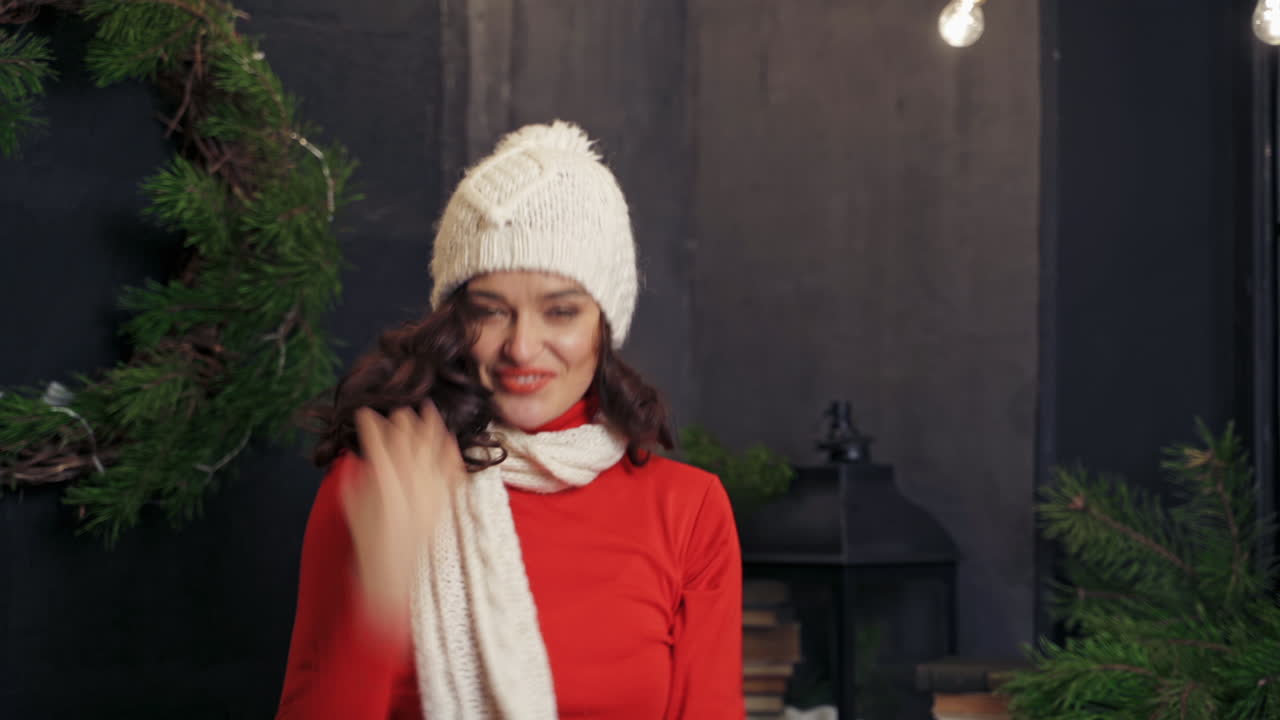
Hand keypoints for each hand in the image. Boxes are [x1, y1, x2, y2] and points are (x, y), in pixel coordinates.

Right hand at [343, 401, 463, 633]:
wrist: (392, 572)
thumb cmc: (368, 541)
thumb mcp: (354, 507)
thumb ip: (357, 479)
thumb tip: (361, 455)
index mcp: (384, 488)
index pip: (380, 447)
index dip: (372, 427)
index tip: (365, 413)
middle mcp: (410, 488)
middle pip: (409, 445)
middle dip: (404, 424)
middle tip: (400, 410)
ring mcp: (431, 494)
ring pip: (433, 453)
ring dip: (431, 430)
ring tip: (430, 410)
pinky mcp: (443, 502)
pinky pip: (452, 474)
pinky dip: (452, 455)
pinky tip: (451, 440)